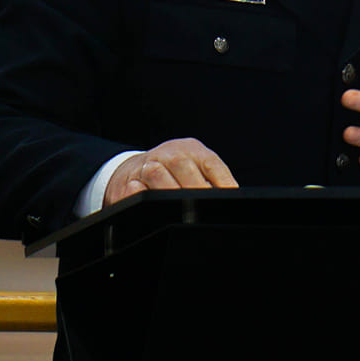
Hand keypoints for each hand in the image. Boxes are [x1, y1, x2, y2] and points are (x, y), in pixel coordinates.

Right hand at [103, 137, 238, 205]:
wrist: (133, 169)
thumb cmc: (173, 173)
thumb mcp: (194, 168)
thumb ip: (212, 182)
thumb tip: (232, 200)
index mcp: (190, 150)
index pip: (210, 162)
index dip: (222, 180)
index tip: (230, 196)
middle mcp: (168, 154)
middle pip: (183, 165)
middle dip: (196, 188)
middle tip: (207, 208)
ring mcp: (146, 166)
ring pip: (157, 174)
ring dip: (170, 192)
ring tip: (184, 211)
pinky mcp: (127, 183)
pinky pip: (133, 189)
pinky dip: (142, 197)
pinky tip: (152, 209)